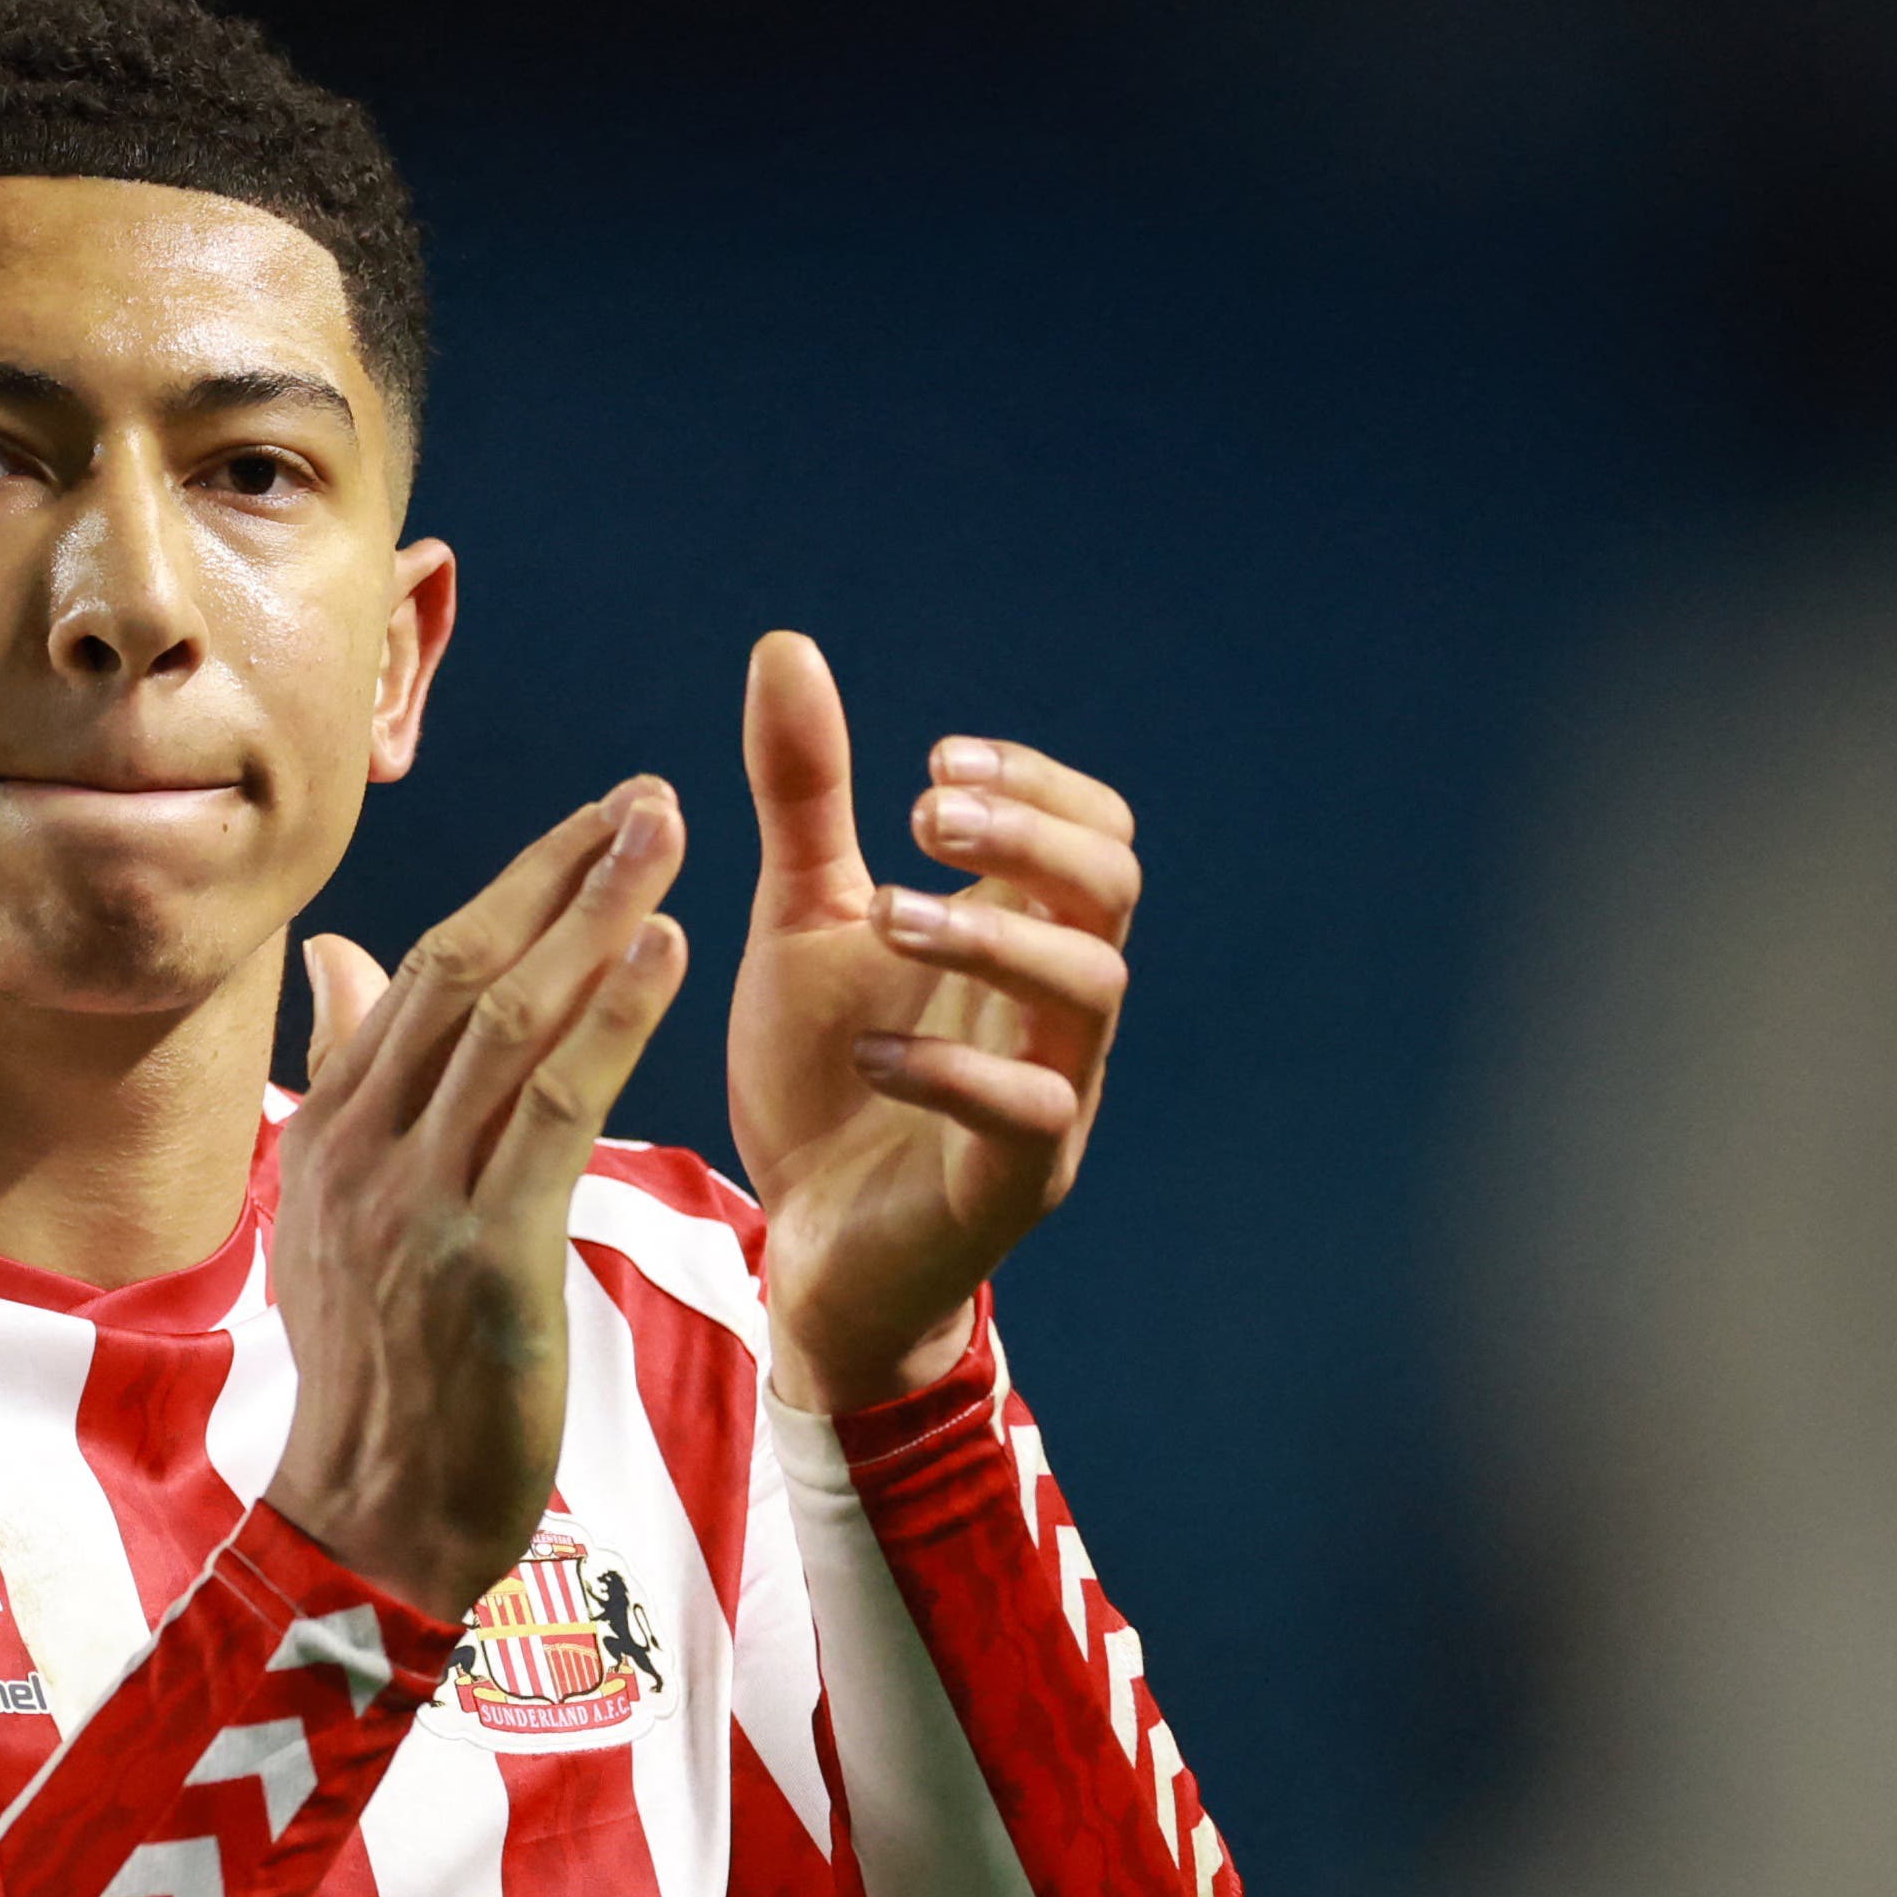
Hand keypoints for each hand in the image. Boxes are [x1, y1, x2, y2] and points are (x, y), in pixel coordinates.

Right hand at [266, 782, 691, 1617]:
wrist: (375, 1521)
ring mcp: (416, 1199)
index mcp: (330, 1135)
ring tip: (667, 833)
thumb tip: (336, 960)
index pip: (422, 976)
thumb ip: (346, 1082)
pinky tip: (663, 948)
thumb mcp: (334, 1219)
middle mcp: (362, 1149)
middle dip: (560, 873)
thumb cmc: (379, 1378)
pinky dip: (609, 1017)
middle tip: (648, 798)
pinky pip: (550, 1109)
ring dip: (595, 912)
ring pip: (508, 1019)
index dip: (513, 889)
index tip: (591, 824)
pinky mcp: (484, 1256)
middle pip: (464, 970)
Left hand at [726, 632, 1137, 1412]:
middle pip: (1111, 890)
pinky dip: (949, 1068)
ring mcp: (1046, 1097)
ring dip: (991, 935)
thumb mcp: (803, 921)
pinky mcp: (1010, 1183)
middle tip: (922, 816)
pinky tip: (868, 1049)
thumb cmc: (825, 1080)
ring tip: (881, 915)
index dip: (1032, 785)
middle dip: (1028, 837)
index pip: (1091, 831)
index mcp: (1017, 936)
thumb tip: (785, 645)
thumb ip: (807, 797)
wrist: (805, 1251)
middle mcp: (1049, 1009)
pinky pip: (1026, 1116)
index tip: (929, 767)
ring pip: (1090, 993)